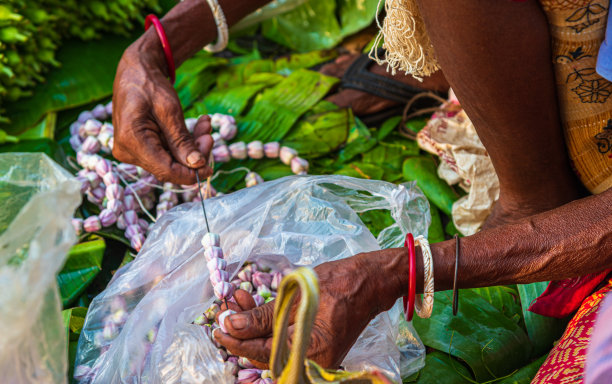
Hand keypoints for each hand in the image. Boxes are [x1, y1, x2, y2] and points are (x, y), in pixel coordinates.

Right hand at [111, 38, 212, 184]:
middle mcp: (127, 151)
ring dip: (191, 146)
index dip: (190, 173)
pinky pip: (167, 153)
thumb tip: (198, 165)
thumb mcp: (170, 110)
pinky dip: (183, 143)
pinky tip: (198, 127)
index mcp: (131, 140)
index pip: (166, 170)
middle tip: (210, 136)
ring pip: (171, 161)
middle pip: (169, 167)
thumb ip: (182, 140)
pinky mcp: (140, 149)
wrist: (135, 72)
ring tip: (205, 125)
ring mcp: (132, 151)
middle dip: (194, 155)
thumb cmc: (150, 85)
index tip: (211, 168)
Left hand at [214, 253, 404, 368]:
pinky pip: (284, 343)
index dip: (235, 340)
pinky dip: (268, 326)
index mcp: (310, 351)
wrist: (369, 283)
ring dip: (253, 326)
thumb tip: (233, 325)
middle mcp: (312, 363)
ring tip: (241, 300)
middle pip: (264, 352)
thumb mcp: (296, 294)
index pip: (261, 351)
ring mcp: (315, 359)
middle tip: (227, 308)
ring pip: (272, 347)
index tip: (217, 326)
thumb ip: (262, 315)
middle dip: (242, 330)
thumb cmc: (338, 284)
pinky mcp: (314, 350)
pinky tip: (256, 307)